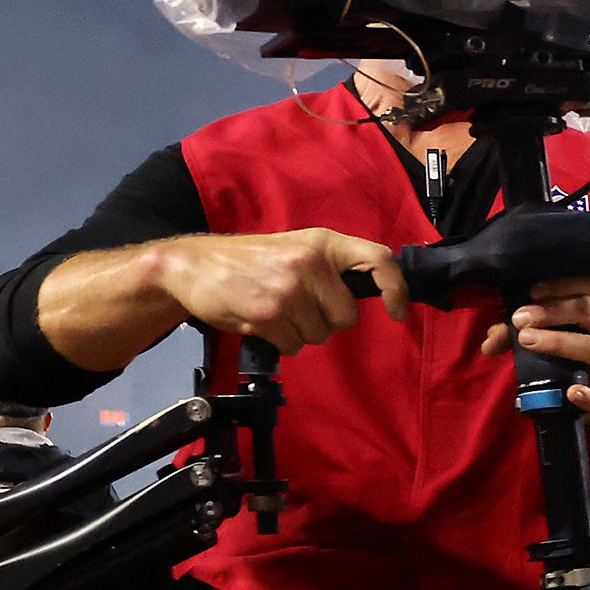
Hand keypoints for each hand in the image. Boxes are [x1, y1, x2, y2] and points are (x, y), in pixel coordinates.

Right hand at [150, 229, 408, 352]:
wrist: (191, 265)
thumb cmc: (249, 260)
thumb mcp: (295, 248)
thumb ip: (330, 268)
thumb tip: (371, 294)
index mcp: (322, 243)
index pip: (378, 259)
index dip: (396, 288)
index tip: (397, 311)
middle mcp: (310, 263)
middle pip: (346, 316)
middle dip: (326, 321)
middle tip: (298, 308)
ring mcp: (289, 289)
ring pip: (319, 334)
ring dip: (299, 332)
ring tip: (273, 310)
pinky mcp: (268, 314)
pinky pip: (293, 346)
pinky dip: (279, 342)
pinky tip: (260, 320)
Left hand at [488, 278, 589, 420]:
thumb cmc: (564, 347)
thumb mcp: (539, 330)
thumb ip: (512, 330)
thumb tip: (490, 341)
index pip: (586, 285)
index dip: (561, 285)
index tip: (531, 291)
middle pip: (588, 312)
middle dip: (553, 312)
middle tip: (520, 318)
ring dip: (559, 342)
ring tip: (527, 340)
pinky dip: (589, 394)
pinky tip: (573, 392)